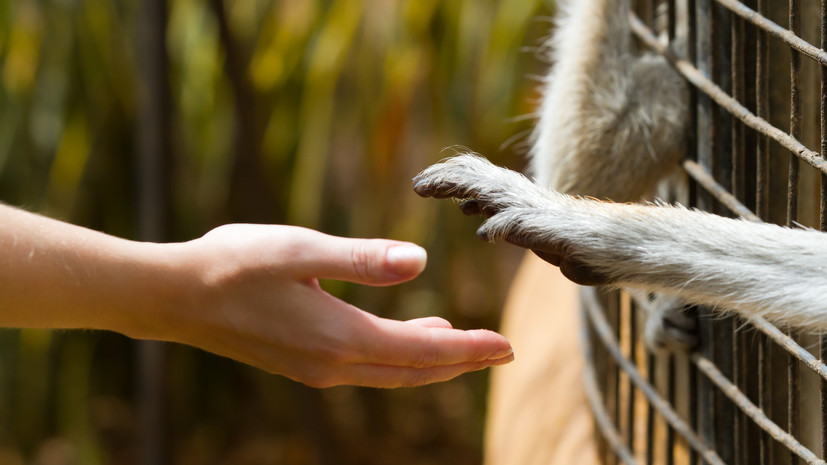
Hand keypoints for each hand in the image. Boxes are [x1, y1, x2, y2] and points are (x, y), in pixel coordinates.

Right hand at [162, 224, 513, 387]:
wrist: (176, 298)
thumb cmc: (235, 264)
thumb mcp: (301, 250)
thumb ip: (362, 259)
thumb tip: (419, 262)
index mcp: (340, 338)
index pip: (422, 351)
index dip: (468, 350)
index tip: (506, 346)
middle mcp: (333, 364)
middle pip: (414, 371)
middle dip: (461, 362)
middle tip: (500, 351)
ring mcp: (316, 369)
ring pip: (391, 373)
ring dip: (430, 362)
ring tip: (462, 344)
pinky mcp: (302, 364)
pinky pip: (366, 368)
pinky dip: (398, 358)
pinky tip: (404, 338)